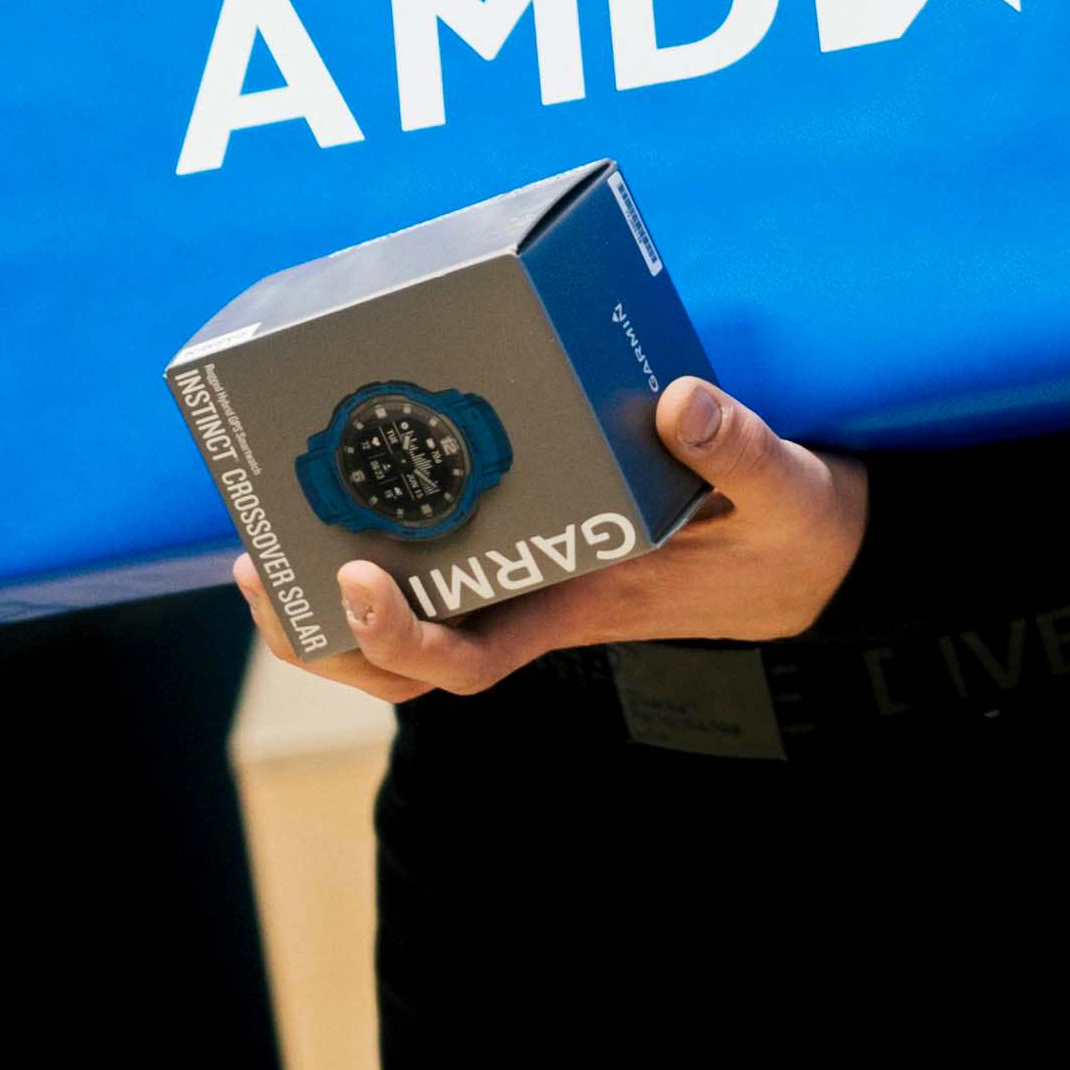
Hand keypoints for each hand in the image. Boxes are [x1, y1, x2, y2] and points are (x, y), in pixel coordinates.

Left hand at [238, 381, 865, 700]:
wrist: (812, 560)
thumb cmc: (793, 534)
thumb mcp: (785, 493)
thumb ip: (736, 451)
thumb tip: (676, 400)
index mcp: (581, 603)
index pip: (468, 660)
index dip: (398, 636)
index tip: (356, 580)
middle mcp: (536, 603)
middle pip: (402, 669)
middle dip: (319, 639)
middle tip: (257, 567)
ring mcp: (529, 581)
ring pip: (402, 633)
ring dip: (320, 609)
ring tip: (259, 550)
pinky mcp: (534, 547)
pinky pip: (434, 572)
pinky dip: (373, 549)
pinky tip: (338, 498)